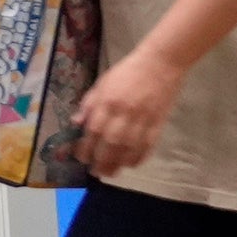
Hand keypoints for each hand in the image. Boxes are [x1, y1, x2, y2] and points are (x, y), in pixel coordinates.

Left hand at [74, 47, 179, 174]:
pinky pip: (149, 144)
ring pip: (129, 147)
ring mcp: (143, 118)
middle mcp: (124, 112)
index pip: (93, 130)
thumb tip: (76, 124)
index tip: (81, 158)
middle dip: (101, 160)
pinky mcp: (159, 122)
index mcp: (107, 102)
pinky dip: (140, 156)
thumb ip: (89, 104)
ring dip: (119, 163)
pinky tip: (132, 164)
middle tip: (95, 172)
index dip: (86, 147)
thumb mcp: (102, 83)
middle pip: (111, 142)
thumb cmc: (127, 72)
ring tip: (111, 173)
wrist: (160, 64)